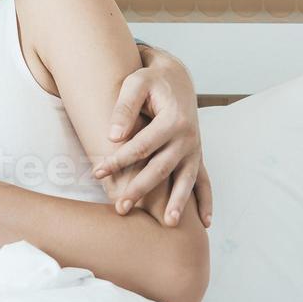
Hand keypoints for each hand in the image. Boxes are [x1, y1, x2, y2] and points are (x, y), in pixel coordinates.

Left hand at [94, 51, 212, 227]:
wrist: (177, 78)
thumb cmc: (151, 80)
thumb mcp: (135, 83)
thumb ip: (124, 108)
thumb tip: (113, 136)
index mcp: (173, 120)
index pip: (141, 147)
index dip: (118, 160)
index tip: (97, 171)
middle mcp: (188, 137)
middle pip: (161, 168)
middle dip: (140, 189)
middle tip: (121, 208)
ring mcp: (195, 149)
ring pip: (185, 180)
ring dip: (177, 203)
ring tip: (168, 224)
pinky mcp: (197, 155)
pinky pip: (204, 181)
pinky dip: (205, 201)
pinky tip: (205, 221)